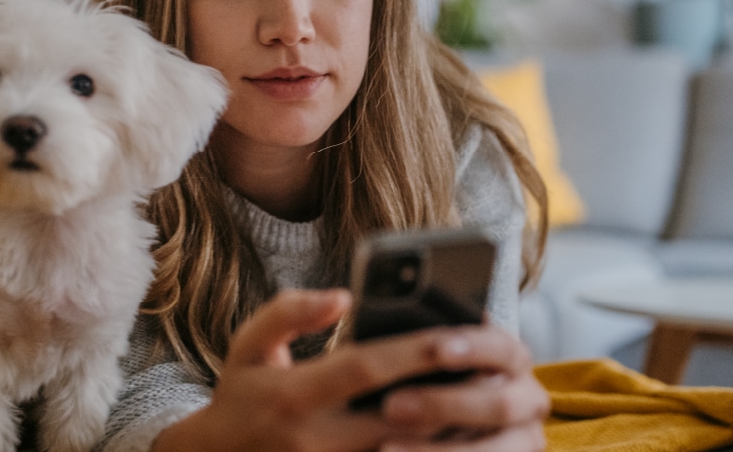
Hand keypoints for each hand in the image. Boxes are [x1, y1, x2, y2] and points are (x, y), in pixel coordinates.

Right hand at [153, 289, 510, 451]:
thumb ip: (288, 312)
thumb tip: (340, 296)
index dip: (410, 352)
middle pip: (396, 416)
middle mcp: (317, 438)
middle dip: (446, 393)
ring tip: (487, 404)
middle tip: (492, 370)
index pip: (363, 368)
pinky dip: (425, 450)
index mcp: (295, 394)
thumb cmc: (240, 397)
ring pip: (402, 451)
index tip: (453, 334)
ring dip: (446, 431)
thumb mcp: (247, 346)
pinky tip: (455, 436)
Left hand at [377, 326, 549, 451]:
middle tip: (392, 406)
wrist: (451, 419)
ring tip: (386, 446)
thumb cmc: (437, 380)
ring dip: (439, 449)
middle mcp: (528, 397)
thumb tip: (361, 310)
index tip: (437, 349)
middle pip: (499, 404)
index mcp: (510, 359)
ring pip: (492, 448)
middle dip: (444, 406)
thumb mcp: (436, 359)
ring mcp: (524, 437)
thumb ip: (422, 346)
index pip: (500, 347)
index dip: (472, 347)